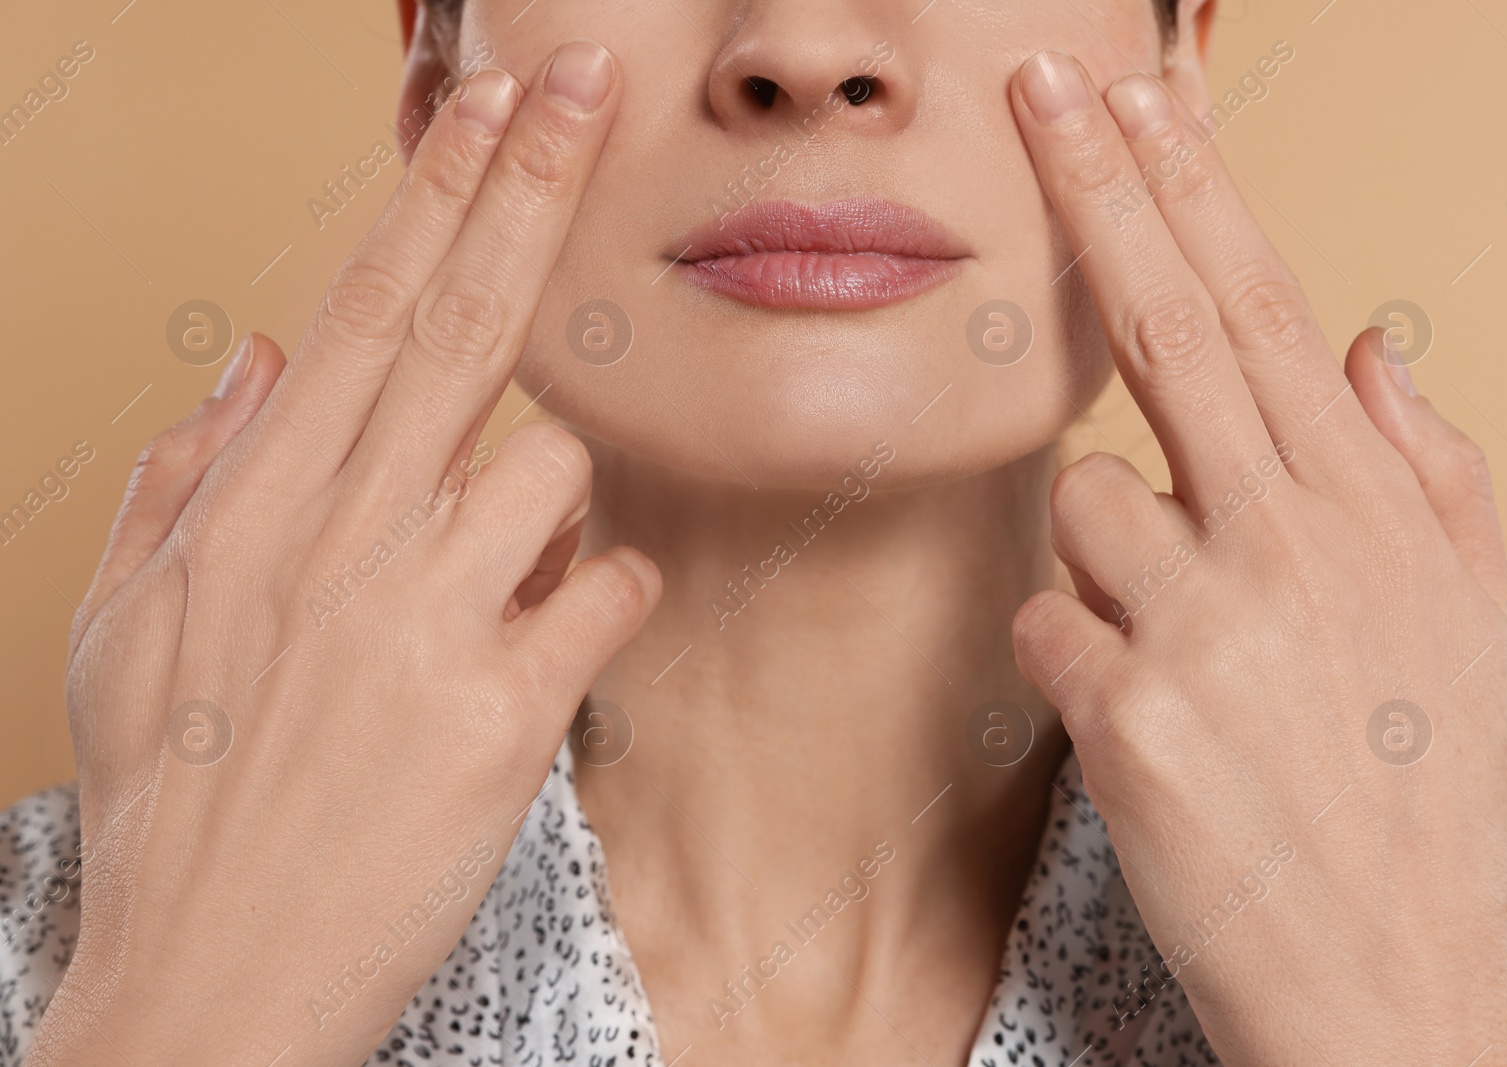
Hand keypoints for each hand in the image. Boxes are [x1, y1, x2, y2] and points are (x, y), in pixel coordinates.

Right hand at [29, 42, 655, 1066]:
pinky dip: (602, 602)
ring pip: (556, 470)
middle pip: (455, 330)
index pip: (357, 313)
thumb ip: (187, 481)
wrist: (212, 978)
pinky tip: (553, 642)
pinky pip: (607, 596)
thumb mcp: (127, 630)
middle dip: (526, 190)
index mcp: (253, 515)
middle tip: (584, 86)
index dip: (432, 198)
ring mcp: (423, 624)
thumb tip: (253, 356)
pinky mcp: (501, 714)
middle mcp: (338, 545)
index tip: (483, 105)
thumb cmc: (176, 802)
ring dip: (553, 509)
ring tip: (492, 584)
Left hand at [1008, 52, 1506, 1064]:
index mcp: (1364, 511)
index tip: (1148, 100)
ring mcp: (1202, 624)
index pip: (1267, 310)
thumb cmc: (1421, 790)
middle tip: (1047, 87)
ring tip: (1189, 656)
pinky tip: (1150, 723)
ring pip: (1085, 505)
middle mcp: (1285, 542)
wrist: (1383, 972)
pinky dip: (1076, 659)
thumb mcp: (1472, 624)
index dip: (1197, 195)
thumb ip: (1428, 470)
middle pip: (1169, 329)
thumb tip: (1373, 339)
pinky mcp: (1126, 712)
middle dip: (1101, 192)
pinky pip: (1047, 626)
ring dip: (1113, 563)